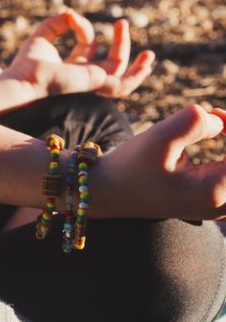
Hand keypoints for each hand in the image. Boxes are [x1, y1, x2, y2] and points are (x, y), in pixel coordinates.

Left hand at [5, 9, 154, 98]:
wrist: (24, 79)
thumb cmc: (28, 63)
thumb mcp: (44, 34)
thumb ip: (59, 22)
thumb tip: (72, 13)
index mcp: (72, 67)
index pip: (88, 44)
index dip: (83, 27)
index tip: (71, 16)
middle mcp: (84, 77)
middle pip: (111, 62)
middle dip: (120, 42)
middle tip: (121, 22)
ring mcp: (92, 82)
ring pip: (122, 78)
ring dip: (137, 66)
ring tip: (149, 53)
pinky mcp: (97, 84)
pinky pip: (122, 85)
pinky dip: (136, 76)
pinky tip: (146, 63)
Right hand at [97, 105, 225, 219]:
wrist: (107, 191)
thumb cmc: (129, 166)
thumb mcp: (158, 138)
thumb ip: (194, 122)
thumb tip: (218, 122)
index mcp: (215, 191)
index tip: (215, 114)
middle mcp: (223, 204)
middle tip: (217, 118)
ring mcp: (219, 207)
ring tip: (218, 126)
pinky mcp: (211, 201)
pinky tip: (218, 137)